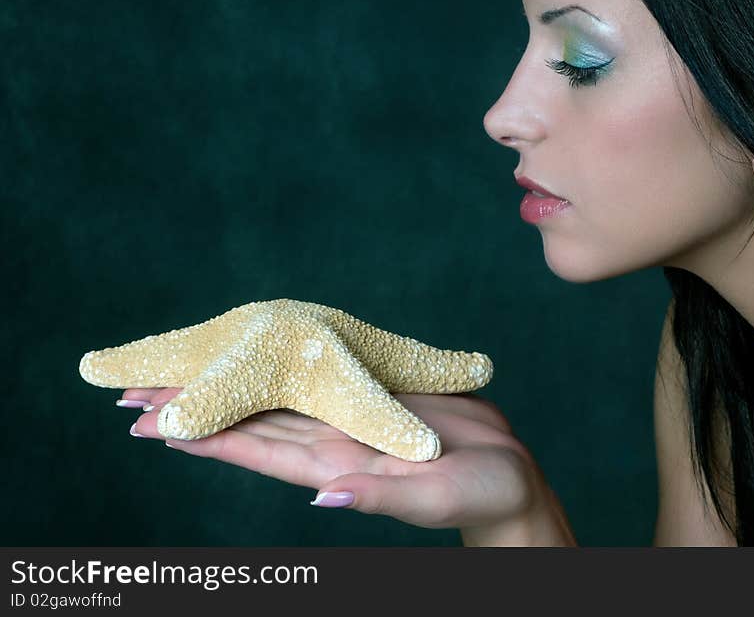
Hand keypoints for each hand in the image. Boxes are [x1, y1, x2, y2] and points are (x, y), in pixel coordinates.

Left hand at [121, 388, 548, 531]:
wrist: (511, 475)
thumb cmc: (483, 495)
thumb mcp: (434, 498)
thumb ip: (380, 497)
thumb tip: (321, 500)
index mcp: (341, 466)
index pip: (258, 451)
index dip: (205, 440)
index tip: (150, 429)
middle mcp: (334, 442)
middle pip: (252, 423)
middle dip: (196, 412)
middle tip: (136, 395)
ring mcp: (352, 419)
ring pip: (277, 400)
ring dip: (227, 388)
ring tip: (180, 375)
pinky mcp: (374, 397)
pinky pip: (318, 379)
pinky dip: (283, 371)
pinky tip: (261, 360)